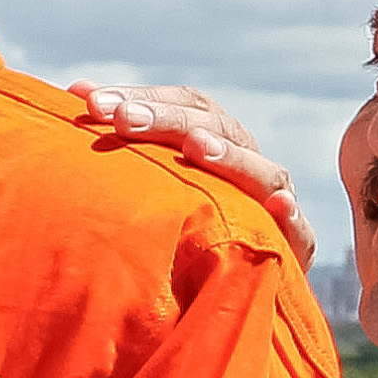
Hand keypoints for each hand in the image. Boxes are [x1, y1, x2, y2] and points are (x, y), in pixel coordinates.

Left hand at [68, 83, 316, 269]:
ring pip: (265, 172)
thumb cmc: (175, 223)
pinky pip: (301, 232)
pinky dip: (291, 216)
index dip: (143, 97)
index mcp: (214, 141)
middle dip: (167, 120)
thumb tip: (77, 89)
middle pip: (216, 129)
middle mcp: (247, 164)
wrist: (223, 287)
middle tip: (122, 118)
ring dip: (232, 156)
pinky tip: (277, 205)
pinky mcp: (295, 248)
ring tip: (198, 147)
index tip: (91, 100)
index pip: (186, 105)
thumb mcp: (148, 179)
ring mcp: (275, 204)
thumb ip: (122, 136)